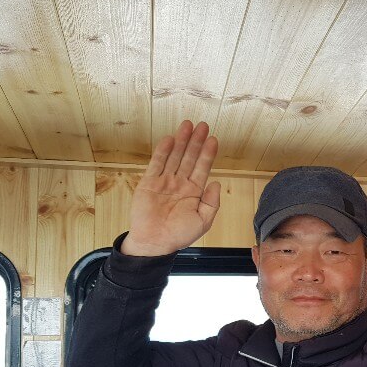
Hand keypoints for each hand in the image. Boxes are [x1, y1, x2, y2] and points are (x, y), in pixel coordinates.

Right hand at [122, 121, 221, 255]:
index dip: (208, 154)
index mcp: (194, 192)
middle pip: (190, 157)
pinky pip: (157, 163)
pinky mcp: (149, 182)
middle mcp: (180, 183)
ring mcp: (164, 181)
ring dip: (181, 141)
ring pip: (175, 156)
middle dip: (196, 141)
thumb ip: (212, 203)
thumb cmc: (178, 235)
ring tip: (187, 125)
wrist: (154, 242)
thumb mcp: (202, 221)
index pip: (203, 168)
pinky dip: (163, 151)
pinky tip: (170, 138)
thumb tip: (217, 183)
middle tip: (202, 125)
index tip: (213, 139)